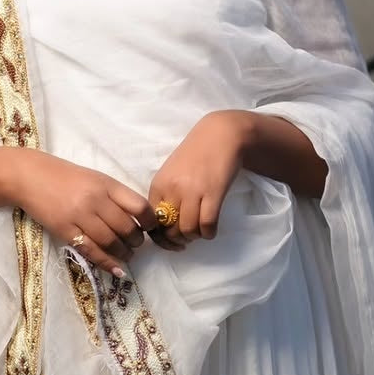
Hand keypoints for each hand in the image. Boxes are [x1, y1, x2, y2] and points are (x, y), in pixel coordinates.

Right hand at [9, 150, 158, 277]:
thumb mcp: (95, 178)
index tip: (151, 227)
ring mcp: (79, 216)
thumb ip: (115, 195)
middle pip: (126, 227)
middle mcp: (95, 200)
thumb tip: (138, 218)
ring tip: (127, 255)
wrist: (30, 176)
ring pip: (111, 242)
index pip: (138, 206)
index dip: (150, 221)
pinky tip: (117, 270)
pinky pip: (91, 251)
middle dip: (136, 240)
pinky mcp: (65, 231)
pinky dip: (107, 263)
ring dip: (123, 253)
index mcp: (106, 184)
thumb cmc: (66, 176)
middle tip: (136, 244)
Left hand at [147, 110, 247, 250]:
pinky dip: (209, 233)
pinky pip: (207, 225)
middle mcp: (173, 189)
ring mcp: (193, 191)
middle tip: (187, 237)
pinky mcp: (213, 193)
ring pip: (188, 230)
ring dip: (195, 237)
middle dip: (178, 240)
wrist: (221, 135)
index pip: (152, 221)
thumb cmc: (196, 153)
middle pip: (169, 230)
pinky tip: (211, 228)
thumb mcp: (172, 172)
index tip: (171, 239)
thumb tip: (164, 225)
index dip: (161, 236)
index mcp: (159, 184)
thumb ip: (166, 195)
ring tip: (200, 230)